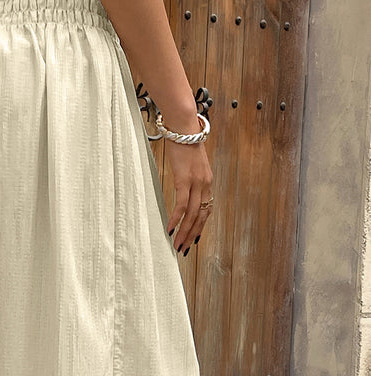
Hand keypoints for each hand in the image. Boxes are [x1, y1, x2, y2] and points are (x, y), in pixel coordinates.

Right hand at [163, 139, 213, 253]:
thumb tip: (182, 185)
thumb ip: (188, 176)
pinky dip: (176, 218)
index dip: (200, 227)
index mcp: (207, 181)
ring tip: (176, 244)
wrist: (183, 126)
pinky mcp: (184, 179)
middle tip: (183, 249)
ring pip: (193, 215)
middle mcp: (205, 184)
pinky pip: (182, 205)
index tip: (192, 240)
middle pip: (201, 217)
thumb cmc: (184, 141)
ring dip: (184, 232)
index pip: (206, 210)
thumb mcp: (189, 162)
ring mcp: (196, 182)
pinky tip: (170, 228)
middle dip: (192, 235)